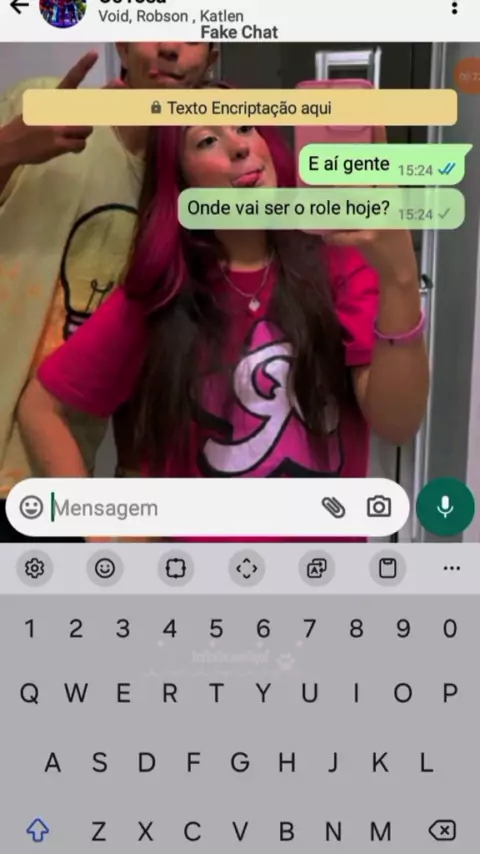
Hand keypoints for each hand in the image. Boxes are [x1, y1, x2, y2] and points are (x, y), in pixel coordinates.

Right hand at [0, 51, 98, 166]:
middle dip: (102, 104)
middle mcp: (57, 110)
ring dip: (81, 134)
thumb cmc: (29, 126)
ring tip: (68, 137)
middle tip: (117, 88)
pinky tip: (66, 148)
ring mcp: (58, 127)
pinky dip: (76, 147)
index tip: (94, 53)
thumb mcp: (42, 109)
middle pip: (89, 107)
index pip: (71, 79)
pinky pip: (81, 144)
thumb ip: (62, 109)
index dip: (83, 66)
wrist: (12, 143)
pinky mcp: (59, 143)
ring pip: (87, 128)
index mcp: (53, 98)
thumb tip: (84, 116)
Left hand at [322, 126, 417, 285]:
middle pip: (361, 178)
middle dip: (338, 174)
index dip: (380, 138)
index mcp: (391, 189)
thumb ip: (367, 195)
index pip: (385, 160)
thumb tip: (336, 183)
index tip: (374, 116)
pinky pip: (343, 232)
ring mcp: (379, 218)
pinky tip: (325, 237)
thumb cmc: (388, 236)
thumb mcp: (384, 210)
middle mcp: (388, 200)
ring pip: (348, 203)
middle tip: (318, 165)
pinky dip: (332, 235)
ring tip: (312, 200)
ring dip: (327, 203)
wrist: (398, 266)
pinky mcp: (370, 237)